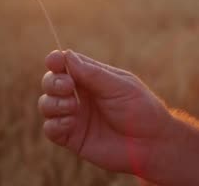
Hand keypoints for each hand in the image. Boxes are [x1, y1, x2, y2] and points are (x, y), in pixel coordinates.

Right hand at [38, 50, 171, 174]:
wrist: (152, 144)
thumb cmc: (141, 109)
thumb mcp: (119, 86)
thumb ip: (92, 73)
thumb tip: (66, 56)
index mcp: (92, 78)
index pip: (66, 64)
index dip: (56, 60)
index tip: (55, 60)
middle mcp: (80, 95)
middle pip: (51, 82)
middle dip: (53, 82)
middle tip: (68, 86)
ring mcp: (75, 116)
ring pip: (46, 104)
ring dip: (52, 103)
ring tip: (72, 106)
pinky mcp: (72, 138)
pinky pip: (50, 129)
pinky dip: (54, 124)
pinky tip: (70, 123)